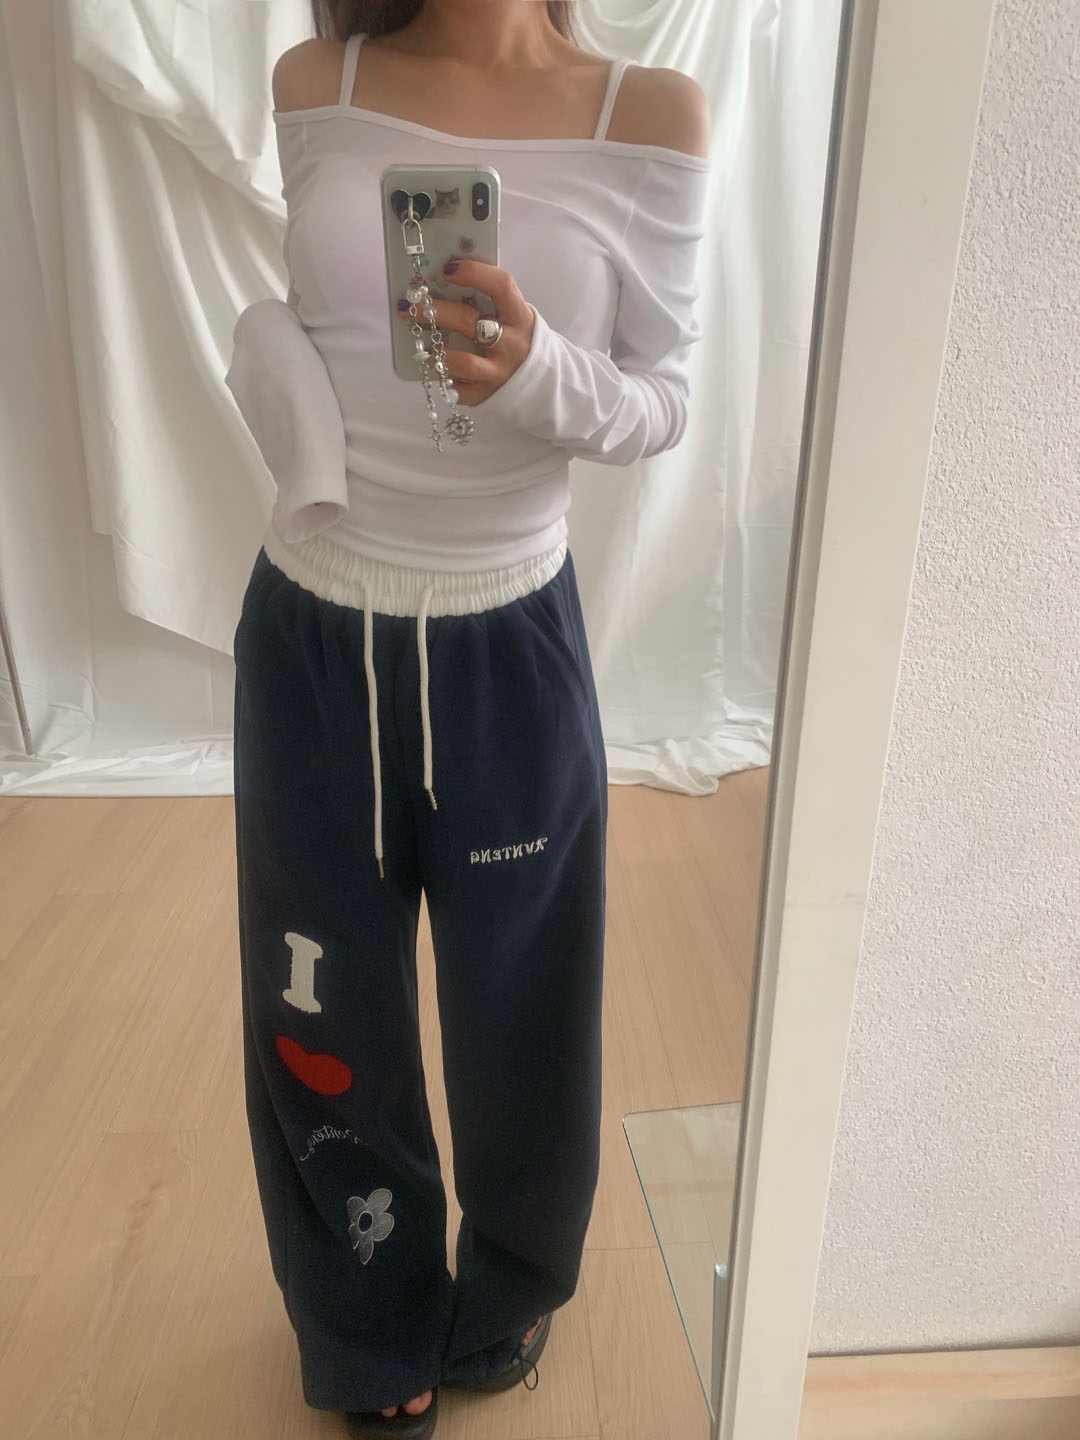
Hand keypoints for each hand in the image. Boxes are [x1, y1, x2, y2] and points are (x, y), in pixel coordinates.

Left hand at [395, 258, 534, 406]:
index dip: (474, 273)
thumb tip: (443, 278)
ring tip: (420, 346)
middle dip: (435, 310)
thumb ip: (487, 299)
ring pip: (462, 362)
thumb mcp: (512, 315)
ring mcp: (499, 372)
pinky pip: (457, 388)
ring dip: (436, 352)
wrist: (540, 380)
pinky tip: (434, 368)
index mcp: (519, 316)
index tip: (447, 268)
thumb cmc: (515, 338)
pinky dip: (442, 377)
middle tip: (409, 304)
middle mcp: (511, 344)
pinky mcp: (485, 394)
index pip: (500, 286)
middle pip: (468, 322)